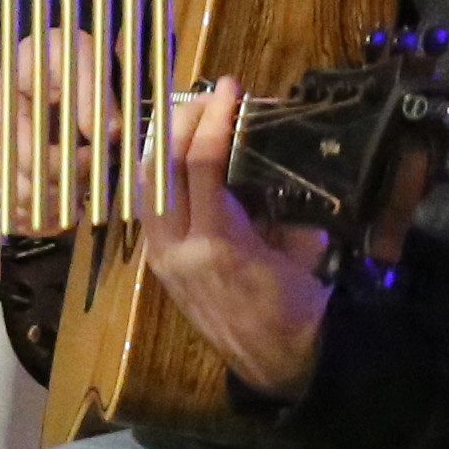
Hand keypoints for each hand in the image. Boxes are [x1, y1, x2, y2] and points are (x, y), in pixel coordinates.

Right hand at [0, 29, 125, 235]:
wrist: (58, 53)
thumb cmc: (68, 51)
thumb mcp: (85, 57)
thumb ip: (95, 93)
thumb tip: (105, 134)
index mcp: (2, 100)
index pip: (24, 155)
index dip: (63, 165)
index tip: (95, 155)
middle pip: (16, 185)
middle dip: (58, 190)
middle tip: (90, 180)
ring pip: (12, 202)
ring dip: (49, 209)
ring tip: (80, 201)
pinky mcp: (4, 165)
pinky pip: (11, 206)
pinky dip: (37, 218)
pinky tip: (62, 215)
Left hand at [139, 75, 331, 397]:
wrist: (278, 361)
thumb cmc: (299, 304)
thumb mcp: (302, 248)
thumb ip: (279, 205)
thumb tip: (266, 160)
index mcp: (220, 245)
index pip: (203, 165)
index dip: (213, 119)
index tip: (228, 87)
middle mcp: (179, 250)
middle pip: (163, 168)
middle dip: (181, 122)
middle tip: (204, 94)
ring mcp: (163, 258)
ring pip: (145, 185)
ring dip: (163, 143)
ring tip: (188, 116)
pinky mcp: (158, 264)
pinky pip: (149, 207)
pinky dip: (159, 173)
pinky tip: (177, 154)